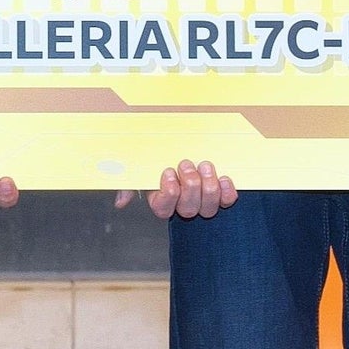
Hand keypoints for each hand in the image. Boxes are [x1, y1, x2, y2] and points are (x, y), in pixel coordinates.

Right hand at [113, 160, 236, 219]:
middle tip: (187, 164)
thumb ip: (128, 183)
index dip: (168, 193)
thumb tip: (121, 202)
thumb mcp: (139, 164)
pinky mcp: (221, 195)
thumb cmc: (158, 152)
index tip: (168, 171)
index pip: (163, 208)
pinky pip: (227, 202)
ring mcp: (203, 201)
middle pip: (188, 210)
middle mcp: (183, 204)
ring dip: (208, 187)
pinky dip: (227, 192)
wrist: (183, 138)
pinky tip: (223, 178)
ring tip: (205, 165)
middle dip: (190, 186)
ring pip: (208, 209)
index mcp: (161, 199)